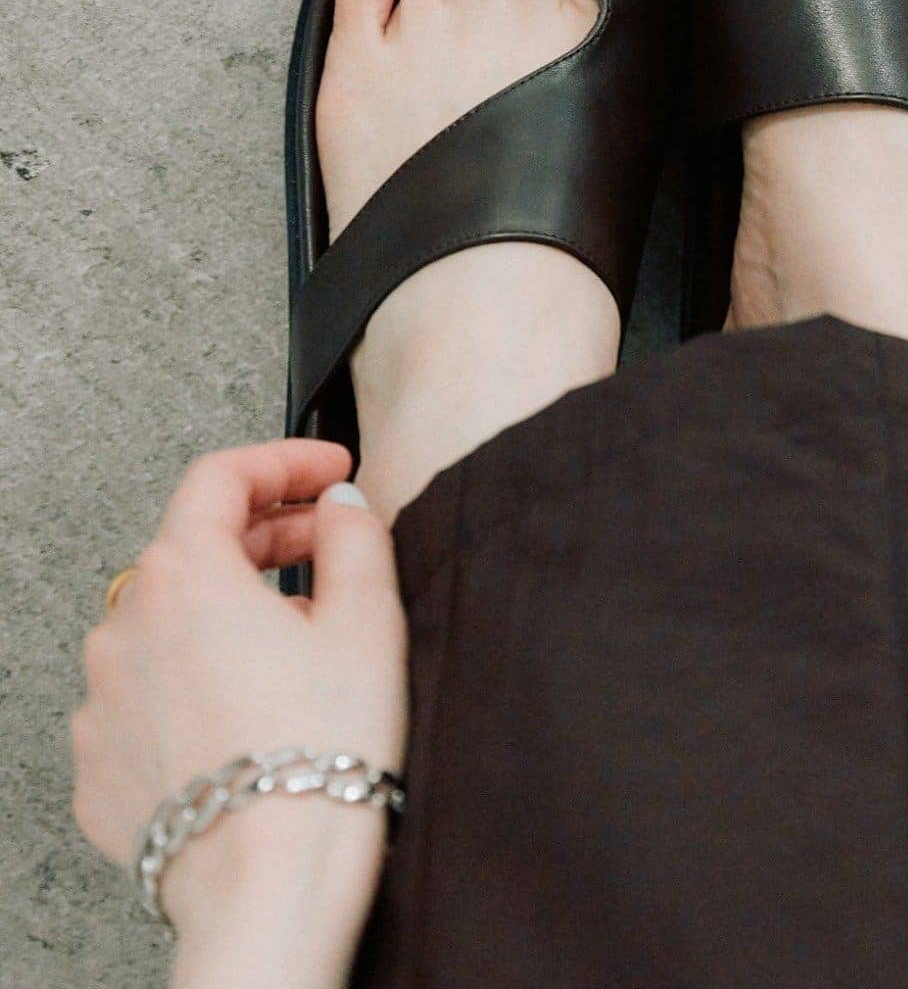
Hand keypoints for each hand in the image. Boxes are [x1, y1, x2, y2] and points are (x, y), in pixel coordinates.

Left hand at [72, 440, 406, 986]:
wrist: (270, 886)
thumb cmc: (319, 752)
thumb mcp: (367, 620)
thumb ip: (354, 537)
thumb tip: (338, 506)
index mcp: (185, 574)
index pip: (221, 476)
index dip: (284, 460)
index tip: (329, 470)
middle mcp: (125, 627)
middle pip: (193, 547)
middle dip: (266, 535)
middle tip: (330, 544)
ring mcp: (103, 701)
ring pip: (168, 623)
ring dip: (227, 611)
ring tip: (298, 642)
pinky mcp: (102, 765)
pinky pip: (150, 696)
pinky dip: (196, 680)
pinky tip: (252, 708)